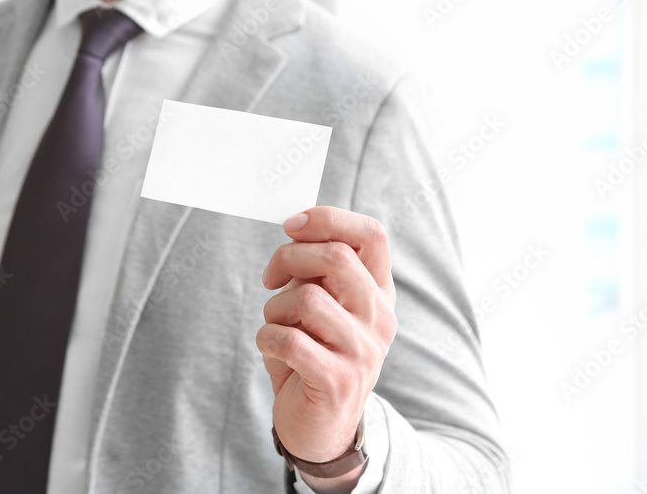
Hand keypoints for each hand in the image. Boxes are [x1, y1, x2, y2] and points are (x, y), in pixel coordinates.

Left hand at [255, 206, 396, 474]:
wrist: (320, 426)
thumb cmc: (312, 354)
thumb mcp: (320, 305)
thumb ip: (317, 271)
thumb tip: (296, 229)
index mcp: (379, 292)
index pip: (372, 234)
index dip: (328, 219)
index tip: (291, 226)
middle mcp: (380, 319)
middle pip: (337, 257)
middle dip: (289, 257)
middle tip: (271, 278)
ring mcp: (363, 351)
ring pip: (307, 299)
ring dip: (274, 308)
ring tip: (275, 325)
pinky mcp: (337, 381)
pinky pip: (290, 340)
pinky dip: (267, 337)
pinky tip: (270, 346)